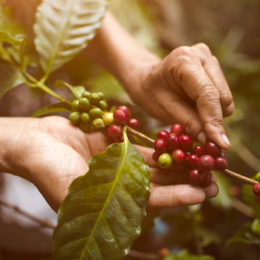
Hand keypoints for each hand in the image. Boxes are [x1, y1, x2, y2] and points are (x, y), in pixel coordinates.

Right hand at [2, 116, 217, 210]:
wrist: (34, 142)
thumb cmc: (47, 170)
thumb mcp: (73, 195)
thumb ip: (103, 207)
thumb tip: (137, 226)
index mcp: (113, 198)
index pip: (151, 200)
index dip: (177, 197)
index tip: (202, 193)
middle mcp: (120, 180)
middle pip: (159, 179)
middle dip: (185, 177)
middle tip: (213, 175)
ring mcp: (119, 159)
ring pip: (155, 160)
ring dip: (178, 157)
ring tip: (202, 156)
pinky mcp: (117, 141)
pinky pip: (143, 141)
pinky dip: (161, 140)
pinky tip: (179, 137)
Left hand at [132, 43, 233, 148]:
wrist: (147, 80)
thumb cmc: (151, 94)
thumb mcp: (165, 110)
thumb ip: (190, 124)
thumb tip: (212, 143)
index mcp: (184, 61)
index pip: (207, 94)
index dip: (214, 120)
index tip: (220, 144)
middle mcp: (201, 55)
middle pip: (221, 96)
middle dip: (214, 120)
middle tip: (205, 139)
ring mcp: (210, 60)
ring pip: (225, 98)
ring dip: (214, 115)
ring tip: (194, 117)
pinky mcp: (214, 68)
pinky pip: (222, 96)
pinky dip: (213, 109)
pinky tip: (197, 108)